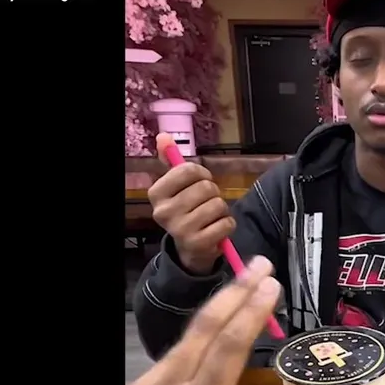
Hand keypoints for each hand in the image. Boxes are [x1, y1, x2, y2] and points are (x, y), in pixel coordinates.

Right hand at [147, 132, 235, 273]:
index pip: (188, 170)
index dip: (202, 173)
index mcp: (156, 194)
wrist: (189, 248)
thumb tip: (163, 136)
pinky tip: (216, 229)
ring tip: (211, 217)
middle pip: (206, 187)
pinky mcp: (198, 244)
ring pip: (218, 204)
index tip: (201, 181)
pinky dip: (227, 224)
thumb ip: (171, 161)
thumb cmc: (186, 210)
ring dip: (221, 210)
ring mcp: (180, 230)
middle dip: (213, 193)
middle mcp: (164, 212)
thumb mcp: (176, 187)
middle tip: (206, 203)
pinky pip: (227, 223)